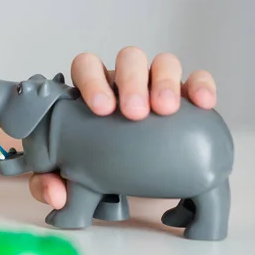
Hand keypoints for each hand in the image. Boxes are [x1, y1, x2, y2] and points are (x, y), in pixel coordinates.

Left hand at [28, 47, 216, 208]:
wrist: (132, 177)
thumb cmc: (96, 164)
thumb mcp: (70, 175)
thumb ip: (52, 182)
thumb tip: (57, 196)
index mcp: (93, 90)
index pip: (87, 66)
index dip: (92, 80)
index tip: (101, 108)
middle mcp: (125, 81)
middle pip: (128, 59)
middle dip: (131, 82)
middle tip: (135, 113)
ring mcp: (157, 85)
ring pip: (163, 63)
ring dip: (165, 82)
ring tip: (166, 111)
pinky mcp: (186, 97)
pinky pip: (197, 80)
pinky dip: (201, 86)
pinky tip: (203, 104)